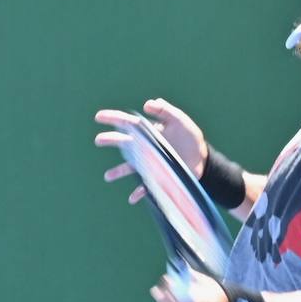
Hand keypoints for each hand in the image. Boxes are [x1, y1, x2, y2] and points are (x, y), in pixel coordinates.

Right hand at [94, 99, 208, 204]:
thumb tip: (147, 103)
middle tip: (98, 140)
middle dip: (111, 140)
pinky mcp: (158, 176)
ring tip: (108, 176)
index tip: (98, 117)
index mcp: (149, 131)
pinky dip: (139, 192)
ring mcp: (150, 163)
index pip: (128, 123)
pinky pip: (146, 186)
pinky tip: (132, 198)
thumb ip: (164, 110)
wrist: (202, 157)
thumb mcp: (179, 119)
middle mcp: (146, 147)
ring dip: (119, 172)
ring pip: (131, 167)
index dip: (113, 119)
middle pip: (124, 143)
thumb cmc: (190, 136)